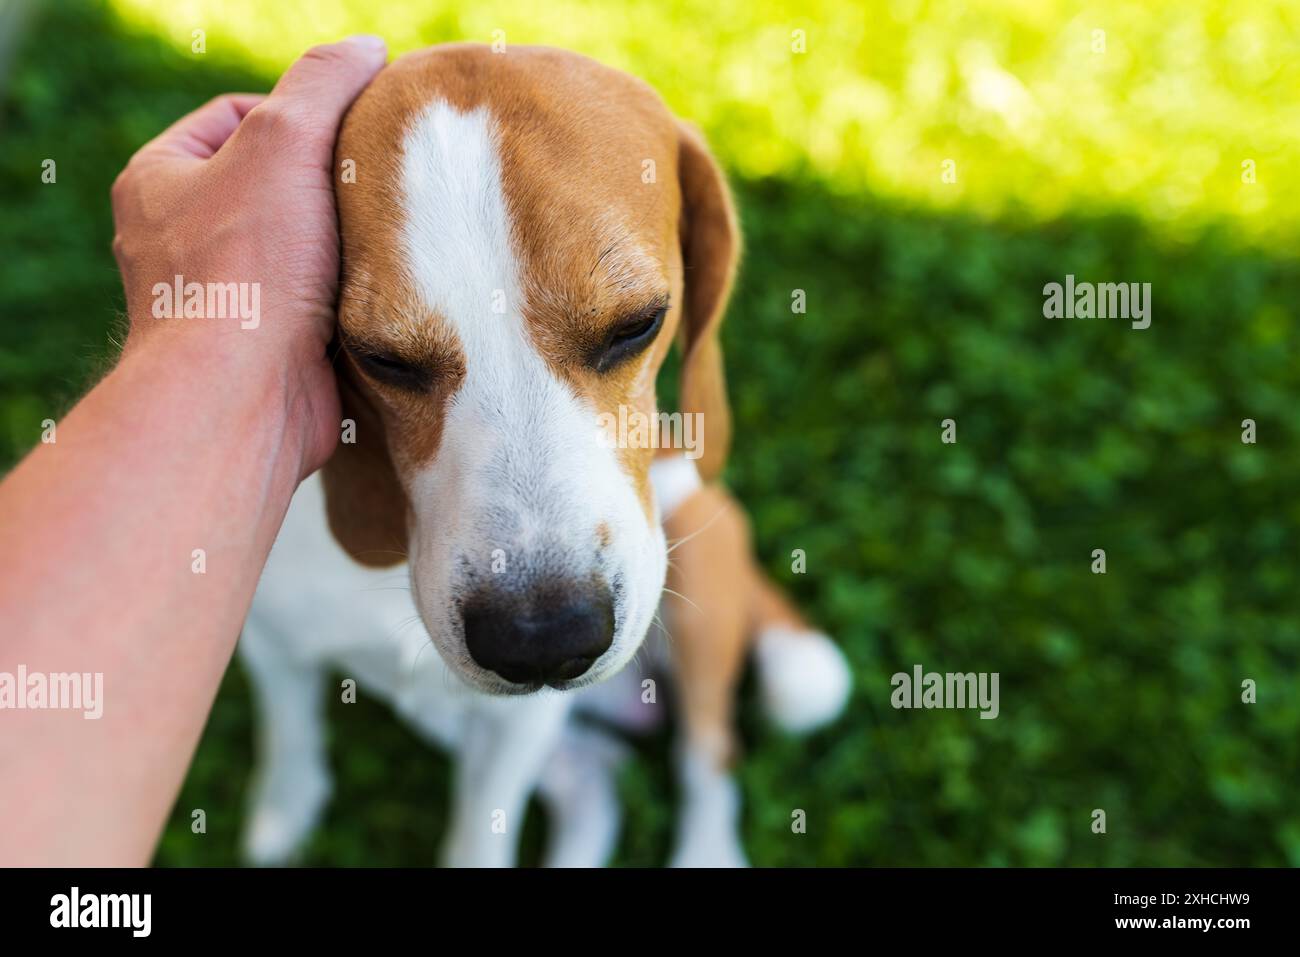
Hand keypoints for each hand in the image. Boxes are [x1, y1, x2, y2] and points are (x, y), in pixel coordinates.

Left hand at [109, 35, 386, 475]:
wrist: (244, 398)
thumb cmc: (246, 270)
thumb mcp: (283, 143)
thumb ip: (323, 83)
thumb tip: (365, 50)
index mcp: (160, 180)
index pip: (237, 114)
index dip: (301, 112)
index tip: (354, 131)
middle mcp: (181, 238)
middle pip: (276, 181)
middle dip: (333, 183)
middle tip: (380, 182)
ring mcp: (225, 297)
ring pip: (304, 245)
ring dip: (350, 242)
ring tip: (389, 237)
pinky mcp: (267, 345)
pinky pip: (320, 300)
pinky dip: (354, 294)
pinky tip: (384, 288)